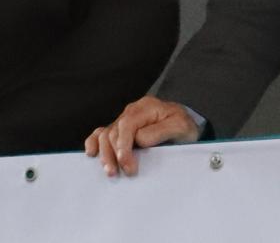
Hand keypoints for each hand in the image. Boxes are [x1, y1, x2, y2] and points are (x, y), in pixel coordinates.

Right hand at [84, 95, 199, 176]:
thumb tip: (139, 139)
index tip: (127, 166)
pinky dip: (94, 142)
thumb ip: (160, 131)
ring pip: (105, 134)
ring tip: (109, 170)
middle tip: (117, 173)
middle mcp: (132, 111)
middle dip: (112, 154)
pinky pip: (102, 133)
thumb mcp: (181, 127)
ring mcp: (125, 120)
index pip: (127, 126)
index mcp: (146, 107)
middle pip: (113, 131)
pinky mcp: (121, 130)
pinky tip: (92, 153)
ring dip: (104, 153)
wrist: (187, 127)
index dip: (123, 147)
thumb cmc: (184, 127)